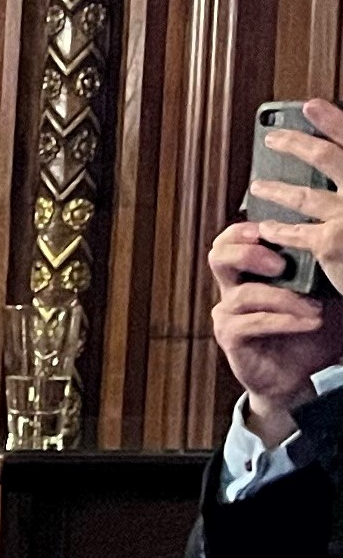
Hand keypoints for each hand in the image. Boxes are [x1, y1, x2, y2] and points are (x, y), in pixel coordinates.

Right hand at [214, 100, 342, 435]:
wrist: (306, 379)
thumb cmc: (319, 329)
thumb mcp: (333, 284)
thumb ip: (331, 254)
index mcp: (263, 264)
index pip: (251, 222)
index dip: (258, 202)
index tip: (274, 178)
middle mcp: (241, 281)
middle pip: (225, 244)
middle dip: (250, 237)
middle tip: (275, 237)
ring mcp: (232, 307)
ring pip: (232, 278)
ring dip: (268, 279)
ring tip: (294, 282)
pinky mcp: (233, 336)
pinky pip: (248, 317)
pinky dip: (283, 316)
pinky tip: (310, 317)